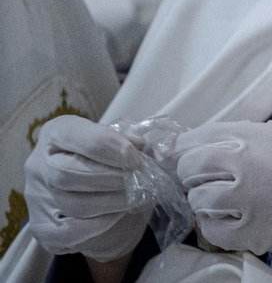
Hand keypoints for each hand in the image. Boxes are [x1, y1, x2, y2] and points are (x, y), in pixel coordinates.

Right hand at [23, 116, 151, 260]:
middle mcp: (38, 163)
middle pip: (67, 172)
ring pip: (73, 204)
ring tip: (134, 196)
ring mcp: (36, 197)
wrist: (98, 201)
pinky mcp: (41, 227)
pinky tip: (116, 214)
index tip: (134, 157)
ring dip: (112, 201)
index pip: (72, 134)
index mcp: (57, 132)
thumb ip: (133, 142)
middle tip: (137, 179)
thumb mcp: (122, 144)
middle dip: (111, 177)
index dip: (107, 145)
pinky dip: (100, 224)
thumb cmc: (111, 162)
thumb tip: (141, 148)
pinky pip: (70, 231)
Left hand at [174, 121, 271, 268]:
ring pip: (198, 198)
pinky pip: (210, 229)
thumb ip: (246, 138)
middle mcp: (254, 163)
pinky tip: (228, 221)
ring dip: (202, 201)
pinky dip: (212, 226)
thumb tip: (199, 143)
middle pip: (192, 165)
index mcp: (263, 137)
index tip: (182, 154)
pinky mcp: (253, 232)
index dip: (185, 147)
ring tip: (218, 202)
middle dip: (189, 174)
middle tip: (200, 180)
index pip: (203, 136)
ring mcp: (252, 200)